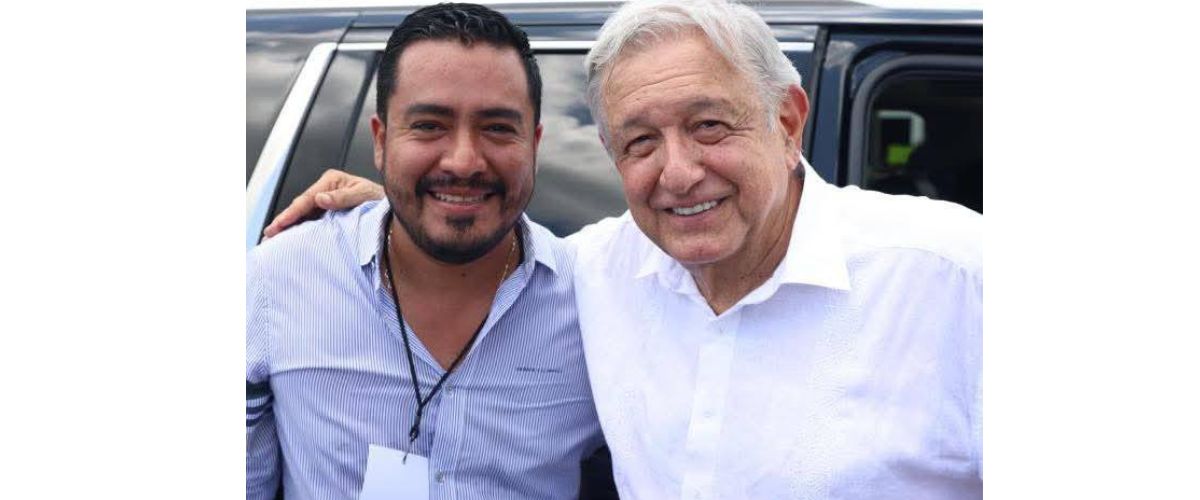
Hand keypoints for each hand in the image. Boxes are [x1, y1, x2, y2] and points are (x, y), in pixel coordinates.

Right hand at [262, 169, 384, 237]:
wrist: (392, 211)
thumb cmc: (381, 200)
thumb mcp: (364, 195)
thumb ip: (343, 197)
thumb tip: (321, 198)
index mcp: (332, 181)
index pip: (306, 199)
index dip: (291, 213)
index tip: (280, 224)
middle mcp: (326, 189)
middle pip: (301, 207)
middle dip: (284, 220)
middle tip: (269, 234)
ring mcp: (327, 201)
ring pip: (304, 215)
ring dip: (290, 226)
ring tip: (274, 238)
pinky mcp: (329, 213)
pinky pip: (312, 221)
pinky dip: (301, 229)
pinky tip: (291, 238)